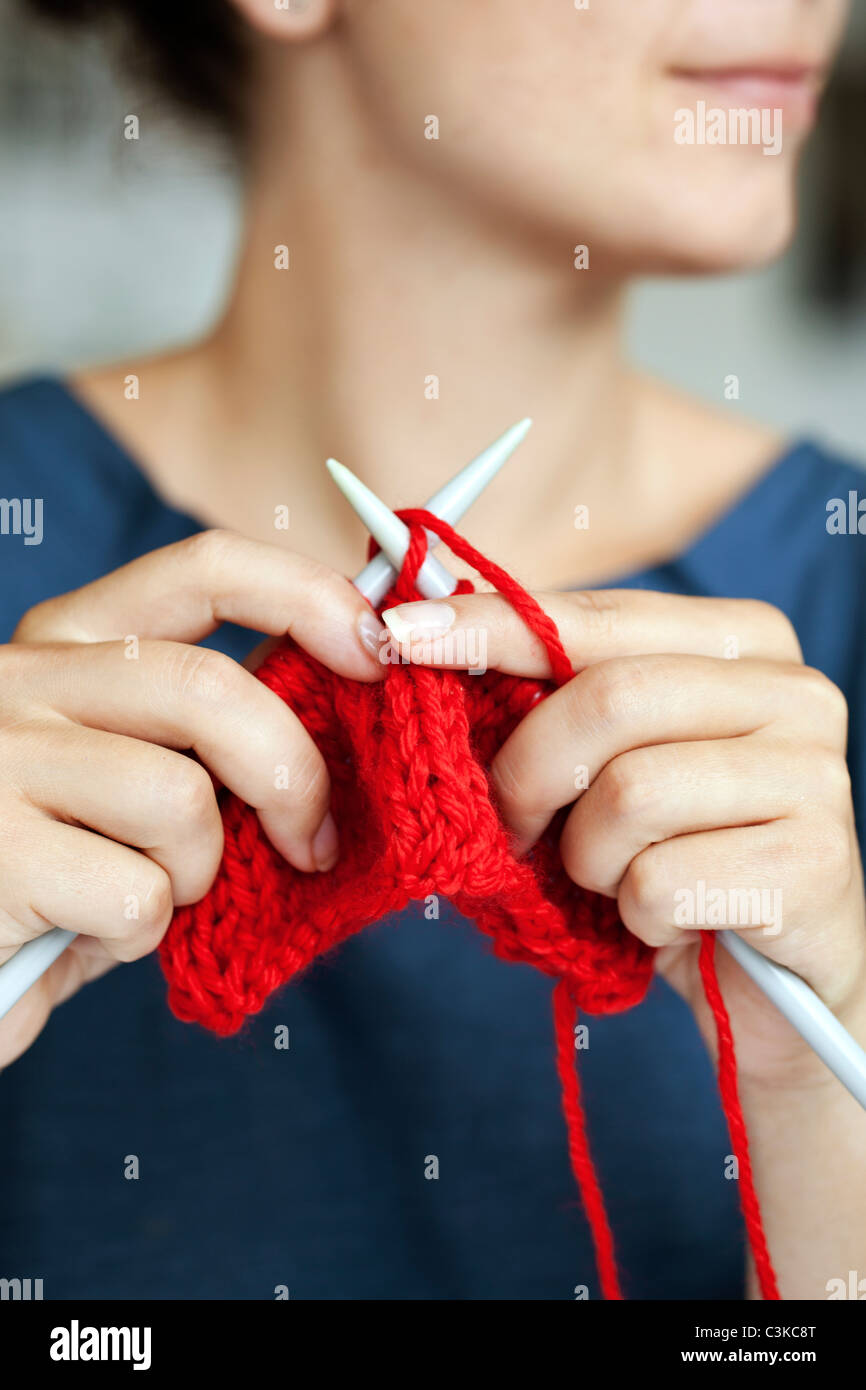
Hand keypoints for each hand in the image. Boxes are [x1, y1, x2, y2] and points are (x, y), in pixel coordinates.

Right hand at [0, 530, 384, 1065]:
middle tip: (315, 842)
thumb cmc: (53, 864)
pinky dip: (143, 934)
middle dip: (291, 776)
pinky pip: (138, 893)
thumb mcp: (122, 770)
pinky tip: (89, 933)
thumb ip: (203, 728)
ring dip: (200, 872)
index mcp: (66, 641)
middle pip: (209, 689)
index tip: (377, 647)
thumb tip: (343, 693)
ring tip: (150, 895)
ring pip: (180, 800)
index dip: (308, 596)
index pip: (203, 570)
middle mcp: (22, 680)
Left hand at [382, 588, 865, 1087]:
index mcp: (745, 641)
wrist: (772, 984)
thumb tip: (419, 636)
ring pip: (629, 795)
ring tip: (613, 880)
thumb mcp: (609, 761)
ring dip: (587, 858)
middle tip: (508, 825)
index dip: (492, 627)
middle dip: (527, 772)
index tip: (398, 635)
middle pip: (609, 700)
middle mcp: (795, 693)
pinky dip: (633, 916)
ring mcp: (816, 777)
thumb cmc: (673, 854)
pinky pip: (660, 882)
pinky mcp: (814, 865)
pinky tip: (663, 924)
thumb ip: (550, 693)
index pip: (598, 616)